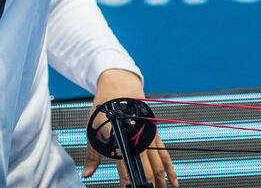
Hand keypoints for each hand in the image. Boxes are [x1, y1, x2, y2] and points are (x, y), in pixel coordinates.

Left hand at [83, 70, 176, 186]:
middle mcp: (138, 136)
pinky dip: (170, 168)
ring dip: (161, 181)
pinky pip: (164, 153)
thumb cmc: (105, 104)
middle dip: (148, 185)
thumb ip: (92, 154)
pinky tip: (173, 180)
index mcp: (122, 136)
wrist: (120, 83)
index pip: (126, 166)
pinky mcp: (154, 132)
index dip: (128, 182)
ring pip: (158, 163)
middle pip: (147, 167)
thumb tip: (87, 173)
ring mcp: (149, 134)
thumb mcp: (93, 128)